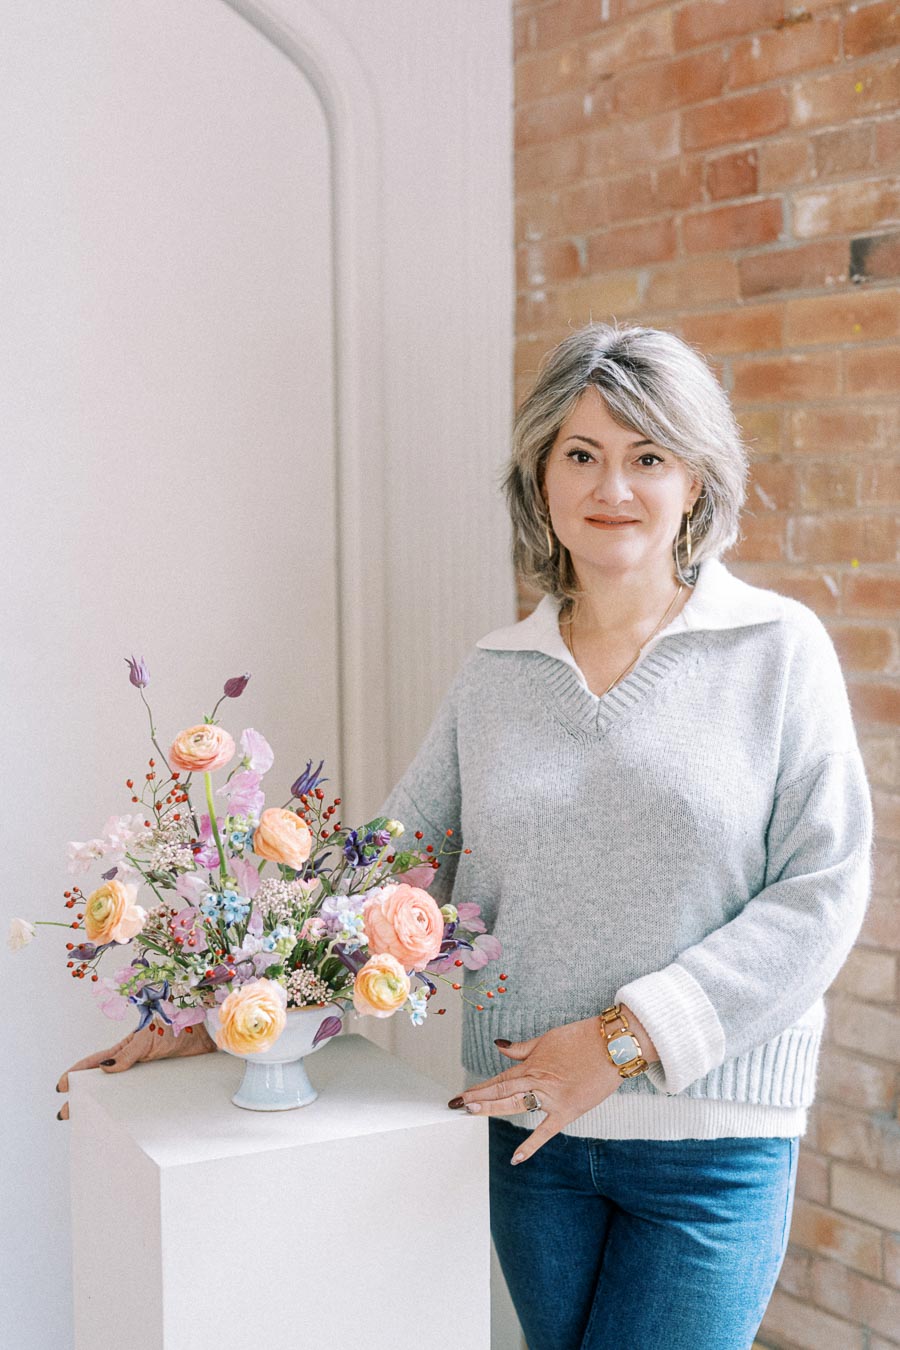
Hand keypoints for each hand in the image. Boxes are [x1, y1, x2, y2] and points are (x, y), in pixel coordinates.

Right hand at [55, 1021, 217, 1119]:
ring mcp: (147, 1073)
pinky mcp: (162, 1081)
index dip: (76, 1074)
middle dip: (85, 1098)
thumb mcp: (147, 1037)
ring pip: (123, 1093)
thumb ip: (128, 1053)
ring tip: (95, 1124)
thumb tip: (105, 1070)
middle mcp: (132, 1063)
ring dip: (110, 1107)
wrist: (204, 1027)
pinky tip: (132, 1123)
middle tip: (69, 1114)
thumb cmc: (174, 1023)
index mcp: (124, 1049)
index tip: (60, 1087)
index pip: (94, 1063)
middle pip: (104, 1083)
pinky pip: (146, 1097)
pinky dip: (137, 1109)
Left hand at [450, 1015, 622, 1163]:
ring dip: (494, 1110)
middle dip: (478, 1098)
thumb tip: (499, 1045)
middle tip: (457, 1105)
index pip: (499, 1079)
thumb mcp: (547, 1039)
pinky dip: (531, 1145)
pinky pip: (546, 1130)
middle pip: (502, 1092)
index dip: (479, 1087)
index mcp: (532, 1065)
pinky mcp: (568, 1111)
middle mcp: (538, 1082)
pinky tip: (516, 1158)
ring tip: (473, 1113)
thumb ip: (522, 1049)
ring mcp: (552, 1098)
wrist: (612, 1044)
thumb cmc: (581, 1038)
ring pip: (517, 1106)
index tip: (461, 1095)